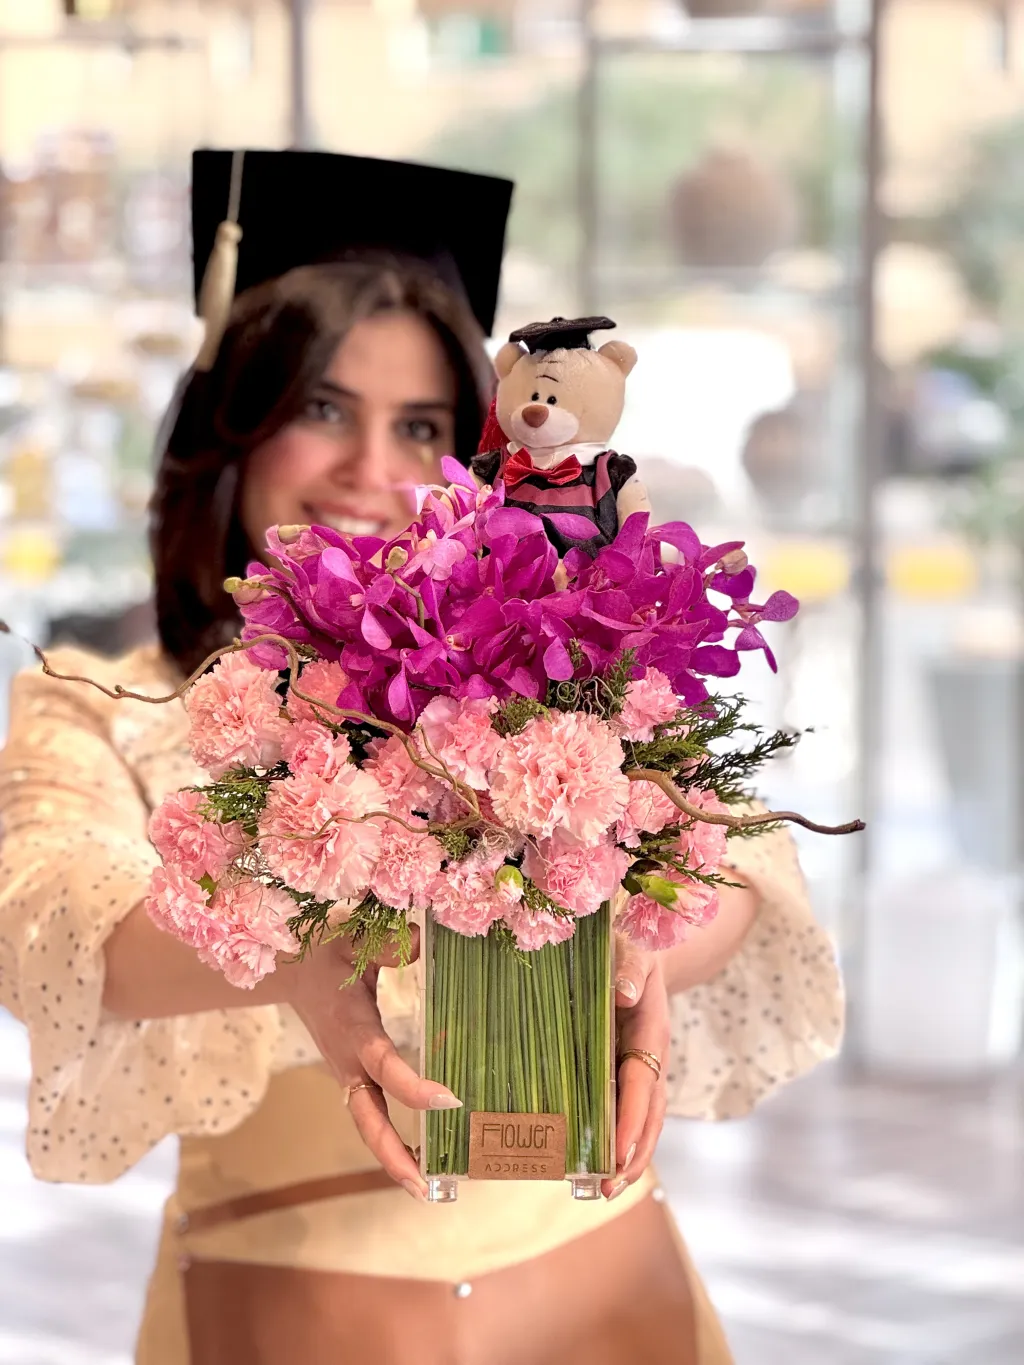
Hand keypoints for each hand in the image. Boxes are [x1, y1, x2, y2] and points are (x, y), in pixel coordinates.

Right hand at [281, 928, 459, 1199]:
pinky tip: (418, 1157)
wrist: (290, 972)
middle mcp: (348, 1061)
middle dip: (394, 1153)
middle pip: (368, 1118)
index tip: (449, 1100)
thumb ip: (386, 947)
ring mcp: (347, 1074)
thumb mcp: (353, 942)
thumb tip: (422, 943)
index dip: (413, 1085)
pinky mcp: (351, 1078)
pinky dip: (390, 1140)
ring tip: (428, 1187)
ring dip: (393, 1156)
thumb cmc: (327, 954)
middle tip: (425, 1185)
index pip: (384, 1064)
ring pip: (368, 1124)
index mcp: (352, 1028)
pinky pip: (370, 1115)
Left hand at [603, 937, 669, 1200]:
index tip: (617, 1155)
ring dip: (628, 1158)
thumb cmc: (633, 952)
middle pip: (649, 1117)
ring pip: (643, 1123)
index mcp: (651, 1035)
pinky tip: (598, 1164)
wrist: (645, 954)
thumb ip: (629, 971)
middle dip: (632, 1155)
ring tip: (605, 1190)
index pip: (641, 1087)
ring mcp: (644, 1072)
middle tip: (609, 1189)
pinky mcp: (629, 1075)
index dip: (630, 1122)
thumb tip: (623, 993)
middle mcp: (652, 1061)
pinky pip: (628, 1112)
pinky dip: (620, 1140)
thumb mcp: (632, 953)